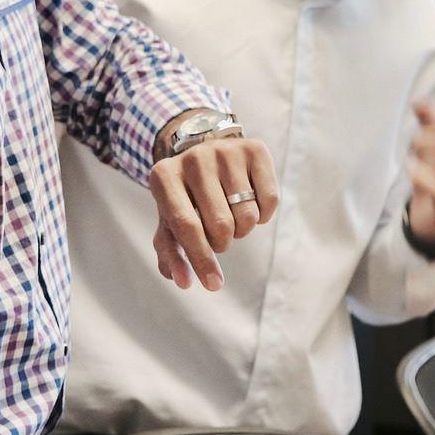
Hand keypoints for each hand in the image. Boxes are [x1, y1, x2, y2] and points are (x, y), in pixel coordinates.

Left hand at [147, 136, 278, 291]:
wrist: (204, 150)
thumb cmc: (185, 197)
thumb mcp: (170, 222)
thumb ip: (172, 253)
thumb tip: (183, 282)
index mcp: (164, 176)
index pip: (186, 225)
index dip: (201, 259)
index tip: (213, 285)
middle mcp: (194, 158)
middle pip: (221, 225)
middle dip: (223, 243)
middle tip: (218, 235)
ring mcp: (226, 150)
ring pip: (248, 216)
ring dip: (242, 230)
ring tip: (231, 216)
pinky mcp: (255, 149)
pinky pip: (270, 201)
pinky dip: (263, 215)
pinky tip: (250, 203)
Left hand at [405, 102, 434, 247]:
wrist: (434, 215)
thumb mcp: (433, 144)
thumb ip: (428, 121)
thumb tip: (419, 101)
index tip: (425, 123)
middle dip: (424, 138)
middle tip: (413, 144)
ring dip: (421, 157)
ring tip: (412, 159)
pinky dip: (420, 175)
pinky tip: (410, 170)